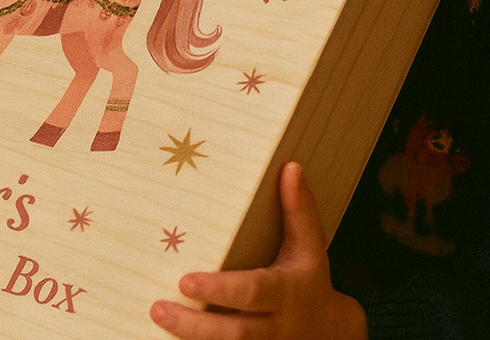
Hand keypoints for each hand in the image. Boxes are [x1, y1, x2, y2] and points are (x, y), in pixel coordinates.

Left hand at [149, 162, 367, 339]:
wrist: (333, 334)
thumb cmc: (309, 281)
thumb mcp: (310, 248)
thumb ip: (299, 210)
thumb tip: (290, 167)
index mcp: (285, 294)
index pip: (252, 293)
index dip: (220, 290)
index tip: (186, 280)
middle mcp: (274, 328)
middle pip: (233, 333)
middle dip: (194, 324)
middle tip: (157, 307)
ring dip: (189, 338)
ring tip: (156, 318)